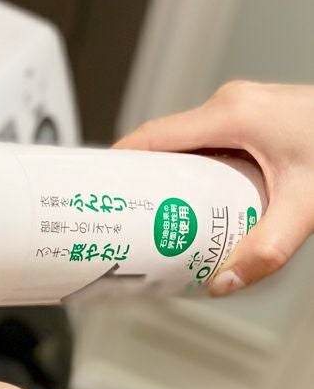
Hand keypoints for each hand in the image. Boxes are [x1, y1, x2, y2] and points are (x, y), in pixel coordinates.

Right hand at [115, 81, 313, 295]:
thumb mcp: (306, 205)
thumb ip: (266, 249)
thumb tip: (224, 282)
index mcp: (231, 114)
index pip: (151, 136)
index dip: (117, 164)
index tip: (96, 190)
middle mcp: (231, 106)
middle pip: (162, 143)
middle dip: (138, 181)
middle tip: (122, 217)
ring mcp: (242, 111)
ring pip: (183, 145)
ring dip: (165, 178)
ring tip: (152, 217)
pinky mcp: (252, 121)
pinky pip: (204, 145)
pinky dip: (191, 172)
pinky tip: (194, 203)